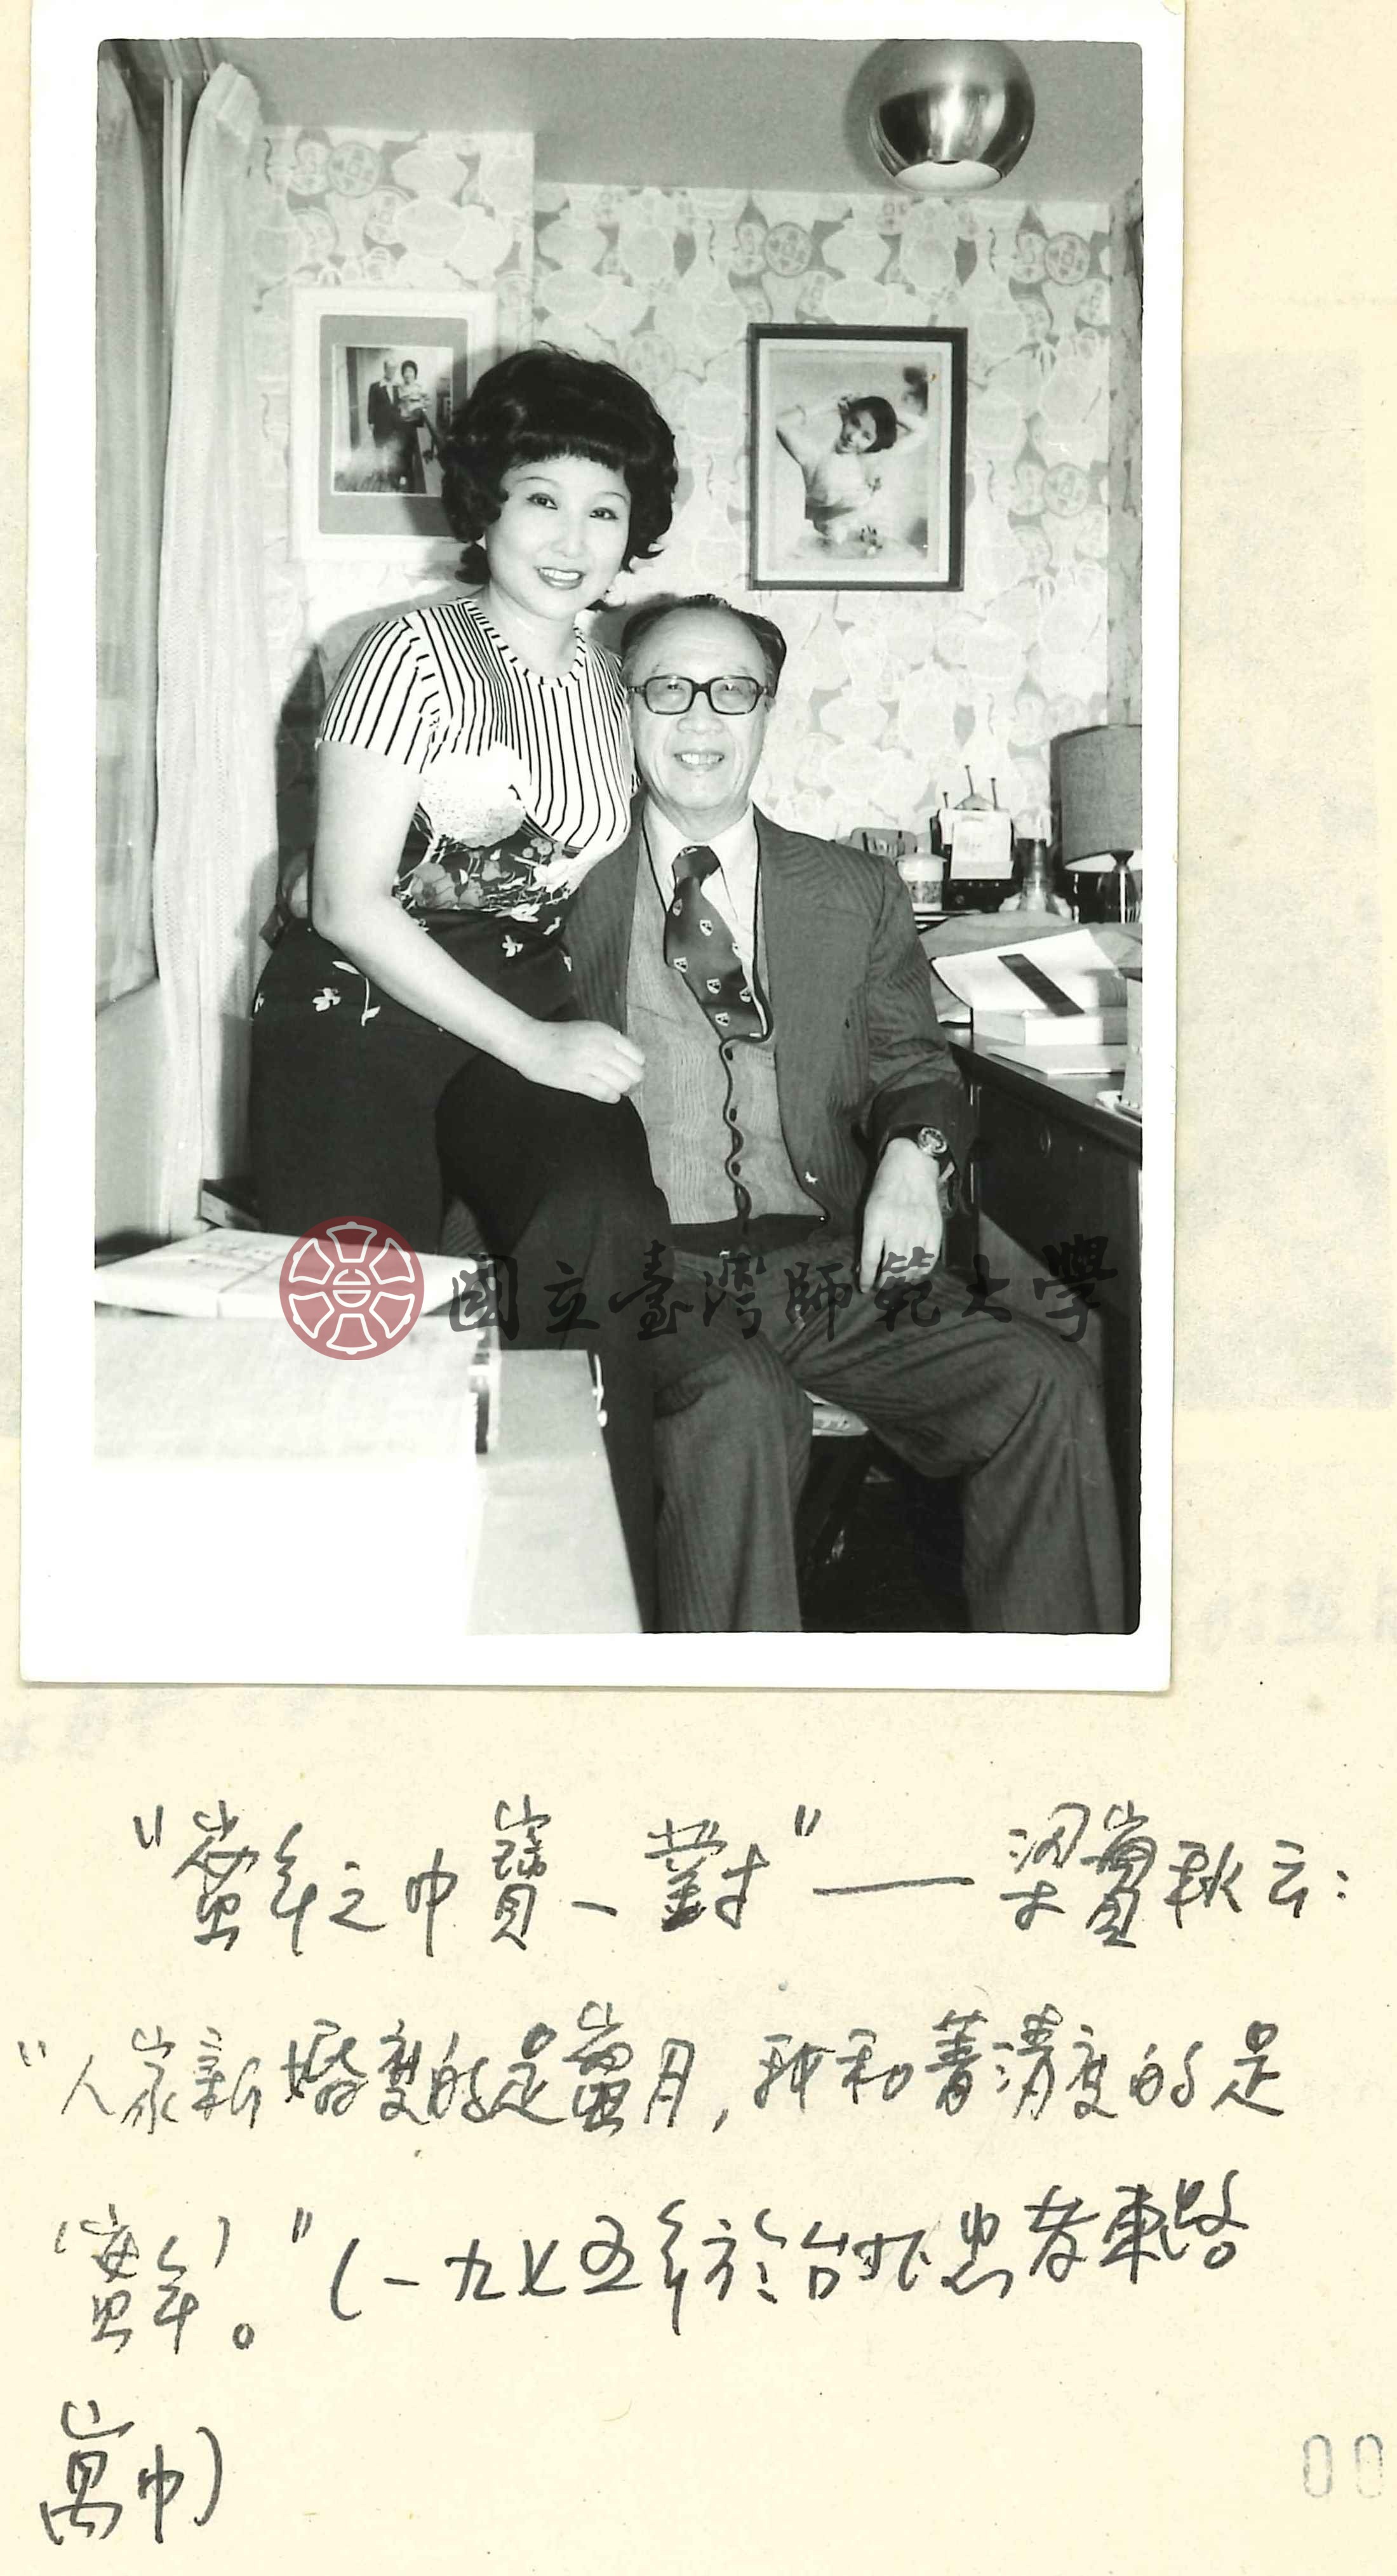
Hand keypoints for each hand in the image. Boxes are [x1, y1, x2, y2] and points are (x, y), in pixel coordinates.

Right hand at [523, 1019, 644, 1103]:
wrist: (529, 1042)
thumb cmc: (558, 1037)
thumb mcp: (589, 1030)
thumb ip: (609, 1041)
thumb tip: (630, 1060)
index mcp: (605, 1033)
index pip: (638, 1057)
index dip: (636, 1068)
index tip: (629, 1072)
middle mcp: (600, 1047)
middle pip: (633, 1073)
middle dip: (632, 1082)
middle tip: (624, 1085)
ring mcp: (589, 1064)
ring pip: (622, 1085)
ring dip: (621, 1090)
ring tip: (613, 1089)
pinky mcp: (577, 1080)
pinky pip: (605, 1093)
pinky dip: (611, 1097)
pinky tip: (607, 1095)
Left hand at [858, 1137, 945, 1293]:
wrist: (911, 1165)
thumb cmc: (885, 1188)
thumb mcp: (868, 1209)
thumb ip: (867, 1236)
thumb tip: (863, 1266)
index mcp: (876, 1222)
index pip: (870, 1259)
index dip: (867, 1278)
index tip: (865, 1288)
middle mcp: (898, 1228)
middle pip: (892, 1268)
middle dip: (885, 1283)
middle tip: (882, 1288)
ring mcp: (918, 1229)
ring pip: (911, 1267)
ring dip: (902, 1281)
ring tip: (896, 1284)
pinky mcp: (934, 1229)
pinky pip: (930, 1259)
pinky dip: (922, 1272)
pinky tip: (915, 1276)